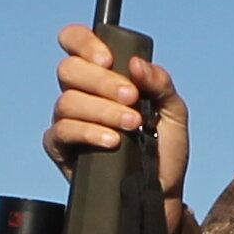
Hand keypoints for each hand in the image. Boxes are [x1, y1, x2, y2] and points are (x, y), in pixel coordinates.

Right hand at [42, 24, 188, 200]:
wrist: (160, 192)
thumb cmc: (164, 149)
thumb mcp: (174, 112)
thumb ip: (161, 84)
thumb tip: (137, 64)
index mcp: (102, 74)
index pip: (75, 41)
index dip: (84, 42)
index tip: (109, 60)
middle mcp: (79, 93)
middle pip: (69, 69)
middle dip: (102, 82)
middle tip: (132, 98)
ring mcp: (67, 120)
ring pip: (67, 101)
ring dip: (103, 110)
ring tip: (132, 125)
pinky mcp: (60, 147)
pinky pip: (62, 131)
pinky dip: (89, 132)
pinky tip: (111, 141)